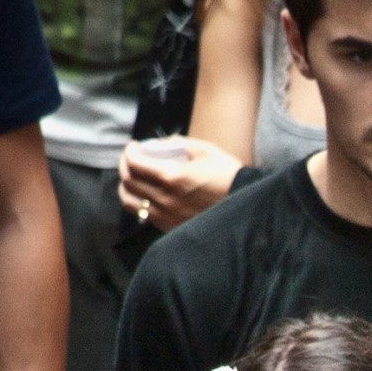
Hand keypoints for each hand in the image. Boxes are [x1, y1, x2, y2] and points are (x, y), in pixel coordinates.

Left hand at [117, 136, 243, 231]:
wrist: (245, 207)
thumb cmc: (227, 175)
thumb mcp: (204, 150)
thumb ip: (175, 144)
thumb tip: (152, 145)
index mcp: (172, 176)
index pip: (134, 162)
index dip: (129, 151)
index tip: (135, 147)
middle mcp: (164, 198)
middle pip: (128, 180)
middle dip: (126, 165)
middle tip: (134, 159)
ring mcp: (166, 215)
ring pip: (129, 200)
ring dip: (127, 186)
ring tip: (134, 179)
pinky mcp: (170, 226)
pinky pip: (143, 215)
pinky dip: (139, 202)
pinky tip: (146, 195)